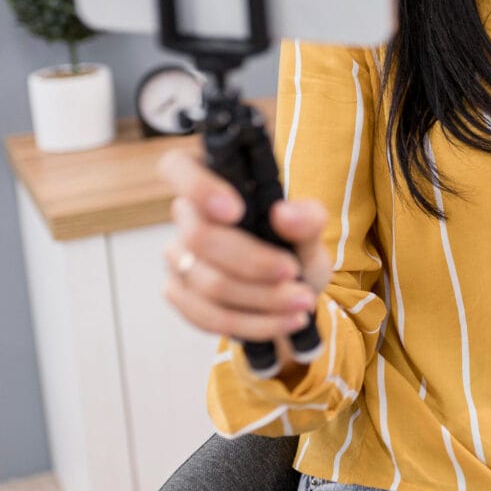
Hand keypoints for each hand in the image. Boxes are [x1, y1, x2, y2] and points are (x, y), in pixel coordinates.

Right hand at [159, 149, 332, 354]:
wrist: (294, 287)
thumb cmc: (296, 245)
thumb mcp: (313, 230)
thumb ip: (307, 218)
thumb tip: (284, 214)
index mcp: (214, 181)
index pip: (177, 167)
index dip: (198, 187)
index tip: (236, 211)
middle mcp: (187, 215)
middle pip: (200, 238)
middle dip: (253, 262)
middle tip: (295, 272)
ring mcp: (178, 256)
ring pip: (207, 283)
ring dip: (262, 299)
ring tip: (304, 300)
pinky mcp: (179, 293)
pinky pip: (207, 316)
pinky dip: (253, 323)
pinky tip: (287, 320)